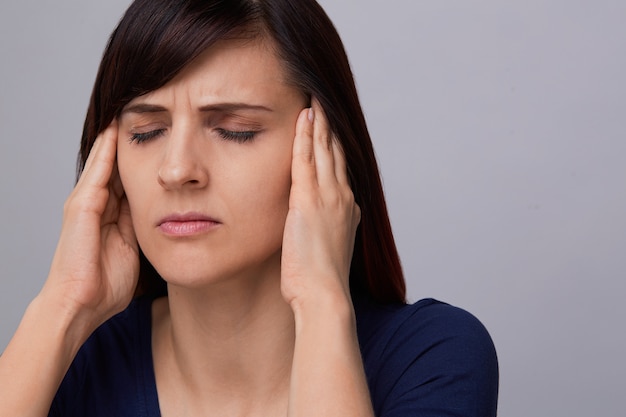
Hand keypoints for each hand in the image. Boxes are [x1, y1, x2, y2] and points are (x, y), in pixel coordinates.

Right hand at [41, 121, 138, 329]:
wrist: (80, 304)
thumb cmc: (105, 286)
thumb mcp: (132, 250)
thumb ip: (139, 228)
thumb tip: (157, 213)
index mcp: (110, 216)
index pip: (129, 181)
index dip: (142, 162)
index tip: (159, 141)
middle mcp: (97, 205)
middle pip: (117, 166)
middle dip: (130, 144)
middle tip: (146, 114)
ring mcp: (86, 203)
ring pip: (106, 162)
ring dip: (116, 138)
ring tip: (129, 110)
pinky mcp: (82, 205)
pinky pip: (98, 171)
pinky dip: (107, 150)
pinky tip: (116, 129)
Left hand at [281, 99, 360, 311]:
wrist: (325, 295)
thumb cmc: (322, 280)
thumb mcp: (331, 248)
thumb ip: (331, 227)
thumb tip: (329, 221)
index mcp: (348, 208)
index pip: (340, 167)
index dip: (335, 144)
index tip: (330, 127)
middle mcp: (342, 197)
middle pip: (335, 152)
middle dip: (329, 125)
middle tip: (323, 101)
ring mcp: (328, 197)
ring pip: (323, 150)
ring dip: (319, 123)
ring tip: (314, 100)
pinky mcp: (308, 201)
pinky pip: (306, 160)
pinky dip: (305, 136)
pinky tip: (303, 117)